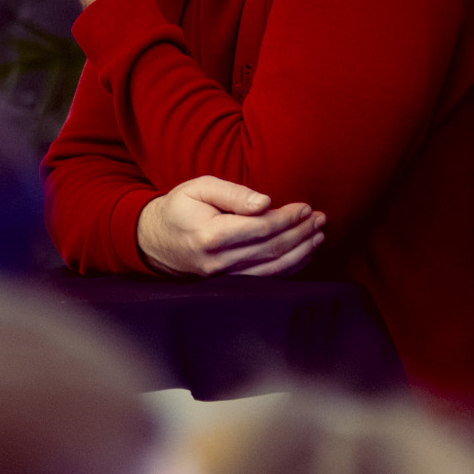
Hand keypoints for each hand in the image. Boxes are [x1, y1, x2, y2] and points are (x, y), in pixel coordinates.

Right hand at [136, 176, 326, 277]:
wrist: (154, 241)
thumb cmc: (179, 208)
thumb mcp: (199, 188)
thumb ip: (232, 193)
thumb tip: (265, 203)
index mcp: (211, 234)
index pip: (261, 228)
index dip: (288, 218)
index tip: (306, 208)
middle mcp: (218, 261)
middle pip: (271, 249)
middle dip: (301, 234)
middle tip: (320, 219)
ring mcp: (223, 278)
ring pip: (273, 269)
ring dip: (301, 252)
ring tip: (318, 235)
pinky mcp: (228, 285)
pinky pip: (265, 280)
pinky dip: (288, 268)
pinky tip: (303, 255)